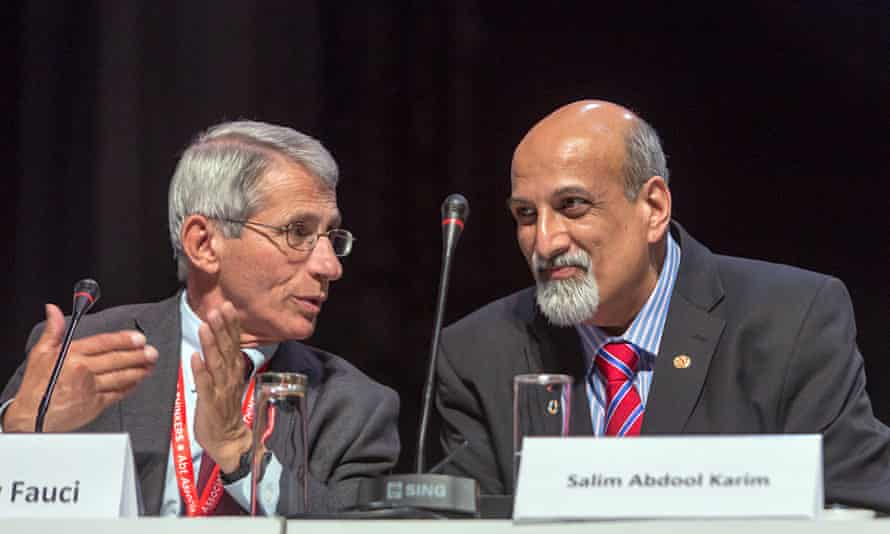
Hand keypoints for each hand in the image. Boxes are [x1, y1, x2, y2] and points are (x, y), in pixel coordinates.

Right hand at [4, 304, 157, 431]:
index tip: (139, 338)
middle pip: (117, 359)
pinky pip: (117, 394)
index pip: (104, 343)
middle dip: (138, 355)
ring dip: (139, 370)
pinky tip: (137, 382)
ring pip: (120, 376)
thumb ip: (54, 330)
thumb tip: (53, 310)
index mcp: (71, 355)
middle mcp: (82, 370)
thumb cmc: (37, 386)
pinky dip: (129, 387)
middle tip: (152, 351)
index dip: (124, 339)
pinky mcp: (94, 404)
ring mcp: (90, 388)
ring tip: (150, 365)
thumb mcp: (41, 353)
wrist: (31, 417)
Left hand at [191, 301, 251, 473]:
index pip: (234, 343)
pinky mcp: (210, 403)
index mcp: (234, 370)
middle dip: (222, 328)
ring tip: (205, 325)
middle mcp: (230, 377)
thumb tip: (221, 339)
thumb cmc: (225, 409)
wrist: (229, 440)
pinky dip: (200, 370)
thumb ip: (225, 361)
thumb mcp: (228, 381)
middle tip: (217, 309)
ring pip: (216, 363)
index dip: (231, 325)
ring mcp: (221, 389)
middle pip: (226, 349)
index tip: (228, 306)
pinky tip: (194, 357)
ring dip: (211, 344)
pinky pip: (205, 385)